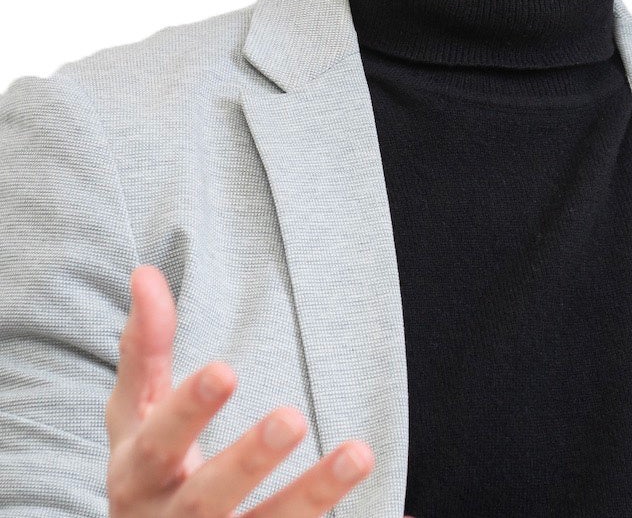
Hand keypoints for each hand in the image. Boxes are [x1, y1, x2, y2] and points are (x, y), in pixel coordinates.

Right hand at [105, 264, 376, 516]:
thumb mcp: (137, 413)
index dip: (189, 410)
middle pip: (208, 499)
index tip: (226, 369)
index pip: (160, 443)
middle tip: (293, 417)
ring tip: (360, 453)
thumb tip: (146, 272)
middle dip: (249, 460)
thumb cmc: (148, 469)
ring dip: (312, 497)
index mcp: (137, 478)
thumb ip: (145, 348)